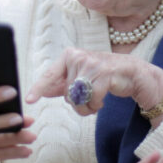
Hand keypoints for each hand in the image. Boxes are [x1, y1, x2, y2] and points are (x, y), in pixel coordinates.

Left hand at [26, 49, 162, 116]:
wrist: (133, 73)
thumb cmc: (105, 75)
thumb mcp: (81, 78)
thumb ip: (62, 84)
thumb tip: (42, 91)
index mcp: (69, 56)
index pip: (50, 75)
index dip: (38, 88)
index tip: (29, 99)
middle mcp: (78, 57)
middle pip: (66, 93)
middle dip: (77, 103)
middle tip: (89, 98)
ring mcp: (91, 64)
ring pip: (78, 99)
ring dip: (87, 107)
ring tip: (96, 100)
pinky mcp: (104, 73)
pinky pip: (92, 100)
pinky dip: (97, 106)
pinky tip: (103, 99)